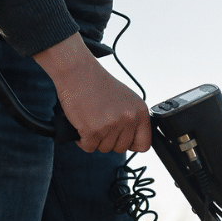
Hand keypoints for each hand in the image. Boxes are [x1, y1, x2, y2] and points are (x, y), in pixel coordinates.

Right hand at [32, 33, 150, 153]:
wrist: (77, 72)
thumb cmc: (98, 84)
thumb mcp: (126, 99)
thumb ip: (132, 119)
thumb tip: (134, 139)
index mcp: (140, 111)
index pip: (144, 144)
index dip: (131, 144)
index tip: (122, 138)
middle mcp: (128, 119)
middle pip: (121, 148)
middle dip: (109, 140)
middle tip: (101, 123)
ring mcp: (111, 125)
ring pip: (104, 149)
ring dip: (95, 139)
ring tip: (91, 120)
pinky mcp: (93, 130)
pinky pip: (89, 147)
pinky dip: (83, 140)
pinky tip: (82, 125)